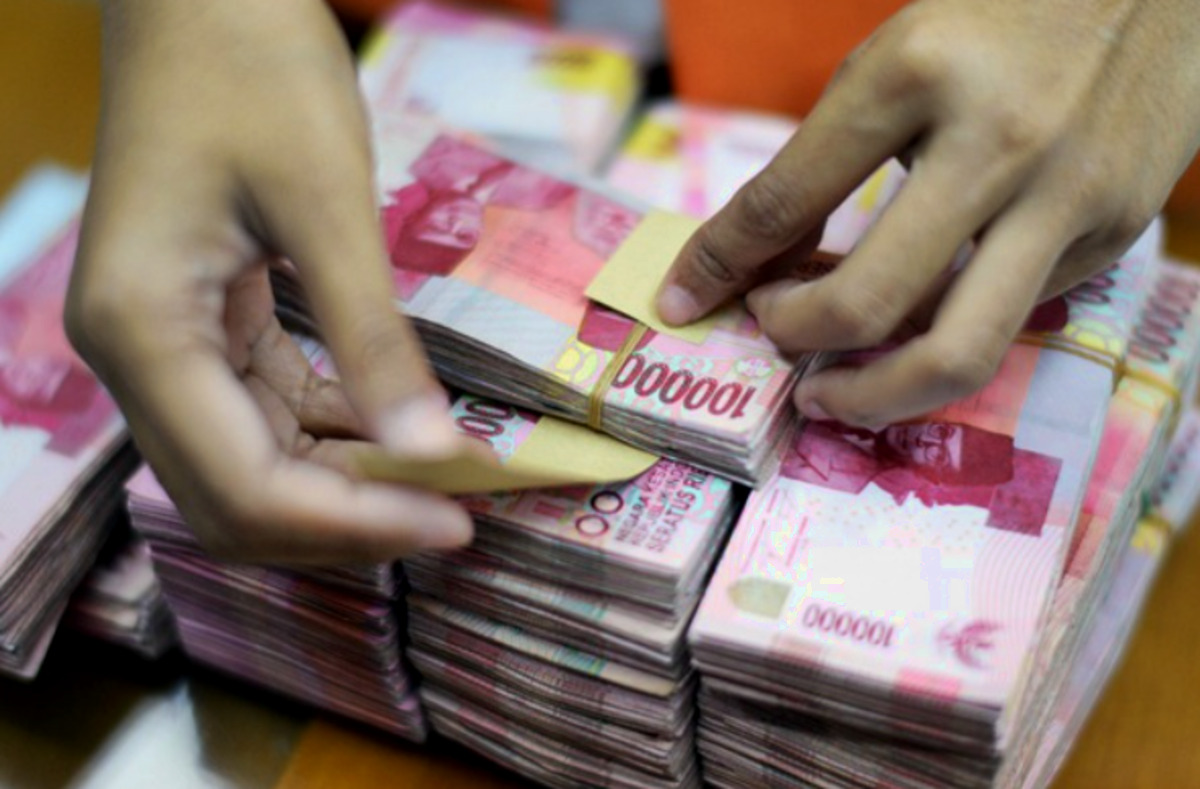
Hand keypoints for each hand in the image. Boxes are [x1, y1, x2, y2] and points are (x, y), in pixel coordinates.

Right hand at [67, 0, 473, 561]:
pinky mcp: (194, 324)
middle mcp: (133, 356)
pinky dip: (329, 435)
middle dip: (349, 522)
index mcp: (143, 331)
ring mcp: (158, 343)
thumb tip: (434, 453)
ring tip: (439, 488)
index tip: (455, 523)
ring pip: (248, 467)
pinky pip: (262, 411)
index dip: (357, 523)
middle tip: (454, 518)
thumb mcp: (328, 203)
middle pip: (237, 499)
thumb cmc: (256, 70)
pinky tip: (399, 432)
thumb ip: (373, 339)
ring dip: (343, 488)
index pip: (247, 486)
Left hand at [657, 0, 1199, 427]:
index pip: (785, 198)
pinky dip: (944, 332)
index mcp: (916, 73)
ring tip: (831, 389)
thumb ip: (823, 163)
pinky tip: (920, 318)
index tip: (680, 302)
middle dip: (795, 340)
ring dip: (872, 395)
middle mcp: (996, 141)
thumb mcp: (890, 62)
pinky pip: (1006, 319)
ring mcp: (1066, 197)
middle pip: (868, 302)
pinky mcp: (1114, 236)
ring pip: (954, 352)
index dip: (716, 264)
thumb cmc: (997, 25)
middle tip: (771, 340)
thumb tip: (762, 266)